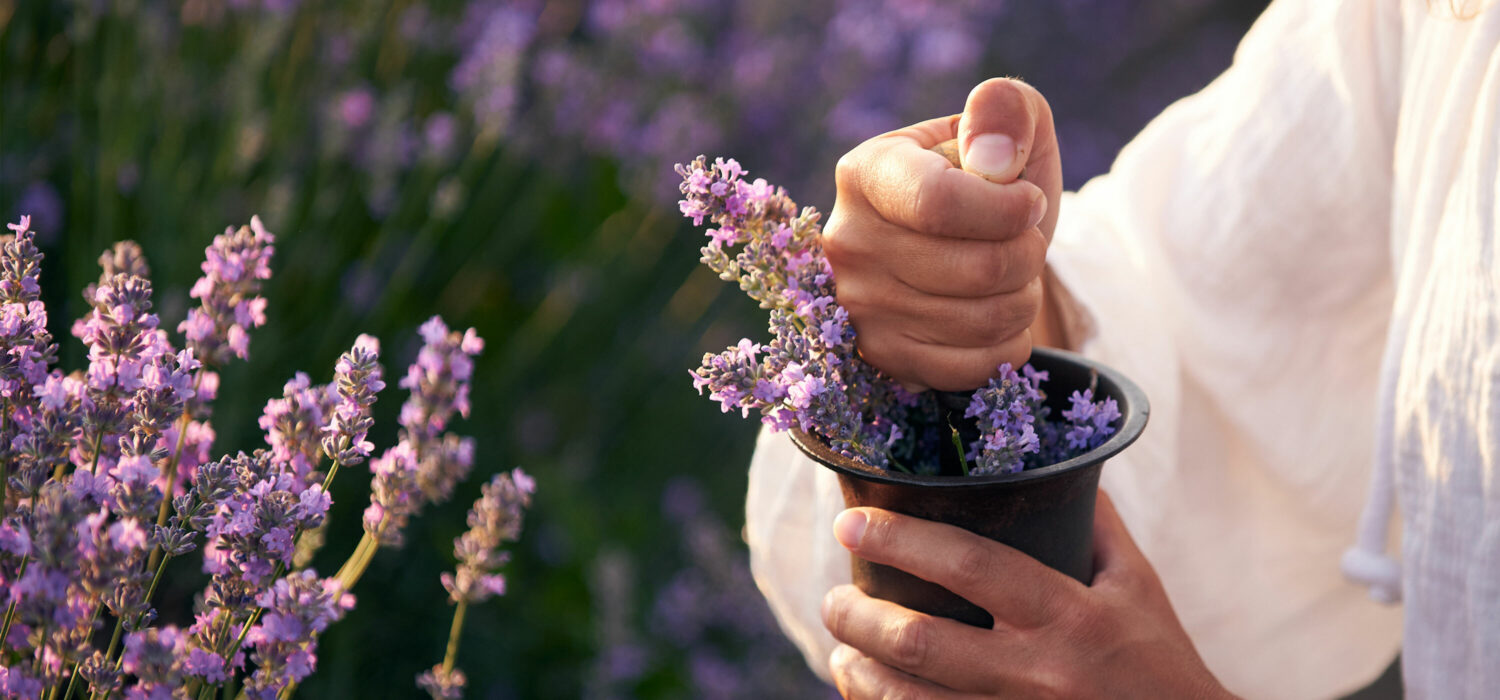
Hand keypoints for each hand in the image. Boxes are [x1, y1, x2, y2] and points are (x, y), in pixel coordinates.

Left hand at [821, 491, 1234, 698]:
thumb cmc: (1160, 661)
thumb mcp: (1137, 585)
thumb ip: (1093, 525)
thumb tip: (1057, 460)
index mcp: (1070, 615)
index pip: (970, 565)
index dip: (901, 539)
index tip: (851, 523)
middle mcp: (1040, 673)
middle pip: (922, 642)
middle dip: (860, 618)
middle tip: (835, 599)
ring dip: (862, 677)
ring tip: (841, 654)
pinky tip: (872, 698)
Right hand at [823, 78, 1062, 390]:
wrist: (968, 248)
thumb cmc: (990, 182)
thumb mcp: (1006, 128)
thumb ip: (1006, 110)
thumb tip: (991, 157)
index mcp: (867, 172)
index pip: (938, 203)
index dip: (1007, 209)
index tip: (1030, 200)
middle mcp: (848, 241)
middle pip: (976, 269)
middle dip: (1027, 255)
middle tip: (1024, 241)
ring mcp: (859, 306)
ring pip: (982, 322)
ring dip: (1023, 299)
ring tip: (1011, 275)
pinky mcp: (882, 356)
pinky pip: (972, 366)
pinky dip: (1007, 342)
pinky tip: (998, 315)